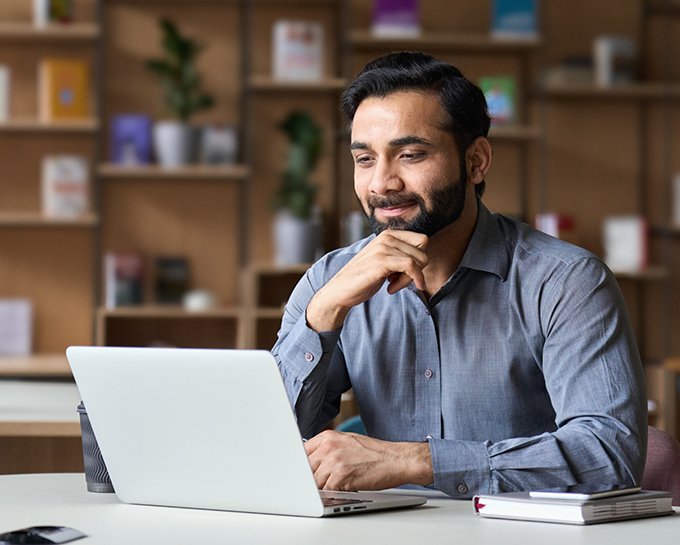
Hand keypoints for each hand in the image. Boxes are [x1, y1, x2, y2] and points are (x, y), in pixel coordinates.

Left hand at [304, 430, 432, 490]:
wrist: (395, 459)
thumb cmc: (374, 453)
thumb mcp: (346, 442)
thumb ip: (327, 449)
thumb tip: (310, 461)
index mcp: (327, 437)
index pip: (301, 453)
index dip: (301, 466)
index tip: (300, 473)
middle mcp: (328, 447)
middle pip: (305, 468)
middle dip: (310, 479)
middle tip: (319, 483)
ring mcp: (333, 461)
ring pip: (313, 482)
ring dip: (321, 488)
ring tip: (335, 485)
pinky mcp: (340, 477)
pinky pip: (325, 491)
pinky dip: (331, 494)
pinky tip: (341, 490)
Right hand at [306, 230, 428, 331]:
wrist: (340, 290)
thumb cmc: (363, 278)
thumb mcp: (384, 261)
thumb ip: (400, 255)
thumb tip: (424, 258)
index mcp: (388, 235)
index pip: (421, 240)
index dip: (419, 259)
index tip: (405, 273)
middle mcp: (386, 237)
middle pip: (423, 250)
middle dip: (417, 270)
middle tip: (399, 281)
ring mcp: (383, 247)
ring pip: (418, 260)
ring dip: (410, 278)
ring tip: (393, 285)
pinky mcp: (382, 261)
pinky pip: (411, 267)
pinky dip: (410, 281)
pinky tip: (392, 289)